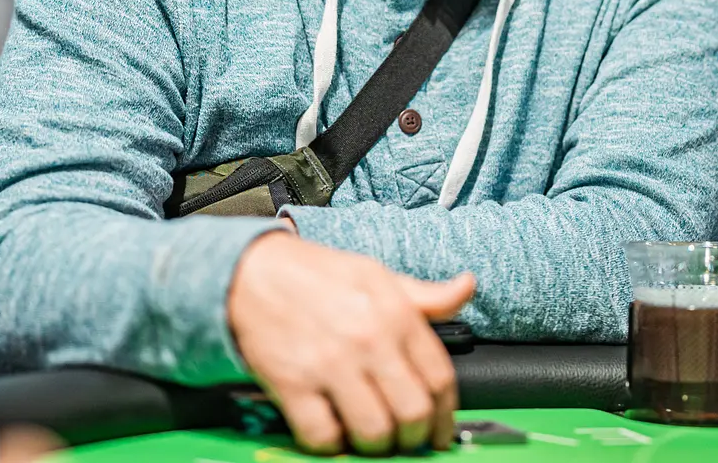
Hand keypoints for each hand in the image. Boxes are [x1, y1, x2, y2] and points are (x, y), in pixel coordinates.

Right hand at [228, 231, 474, 455]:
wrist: (251, 272)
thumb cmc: (317, 276)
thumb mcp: (377, 275)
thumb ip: (424, 295)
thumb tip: (466, 288)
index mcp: (396, 313)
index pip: (441, 379)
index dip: (446, 415)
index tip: (440, 430)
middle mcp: (369, 339)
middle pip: (413, 413)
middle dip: (414, 437)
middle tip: (405, 439)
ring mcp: (330, 363)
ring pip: (374, 432)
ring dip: (376, 446)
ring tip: (370, 437)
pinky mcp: (293, 384)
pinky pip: (324, 436)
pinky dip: (332, 445)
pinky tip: (332, 430)